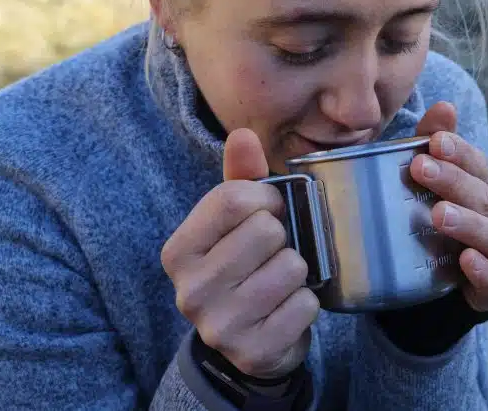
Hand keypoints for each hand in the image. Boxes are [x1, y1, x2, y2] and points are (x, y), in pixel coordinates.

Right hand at [160, 128, 319, 378]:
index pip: (234, 199)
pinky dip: (308, 303)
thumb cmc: (247, 267)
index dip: (269, 198)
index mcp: (179, 251)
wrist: (251, 342)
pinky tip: (288, 308)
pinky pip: (305, 305)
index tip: (273, 211)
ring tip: (282, 282)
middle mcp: (189, 290)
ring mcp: (218, 326)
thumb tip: (242, 135)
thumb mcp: (238, 222)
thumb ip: (241, 177)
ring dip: (299, 271)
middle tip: (275, 254)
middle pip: (266, 231)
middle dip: (285, 238)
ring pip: (291, 267)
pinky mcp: (252, 352)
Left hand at [410, 101, 487, 311]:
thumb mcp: (428, 182)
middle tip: (421, 168)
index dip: (460, 152)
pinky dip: (482, 270)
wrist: (447, 282)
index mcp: (482, 188)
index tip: (435, 141)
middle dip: (453, 180)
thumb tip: (444, 106)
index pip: (478, 165)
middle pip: (482, 195)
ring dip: (468, 223)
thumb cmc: (438, 220)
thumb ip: (433, 144)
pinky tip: (466, 260)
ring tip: (439, 215)